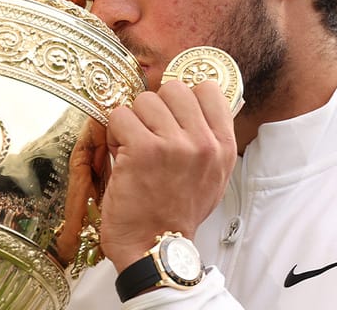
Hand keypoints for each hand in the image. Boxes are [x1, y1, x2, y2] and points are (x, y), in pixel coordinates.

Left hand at [99, 80, 237, 272]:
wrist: (155, 248)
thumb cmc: (177, 214)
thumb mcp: (211, 177)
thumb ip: (208, 139)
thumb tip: (195, 104)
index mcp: (223, 146)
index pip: (207, 89)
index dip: (183, 97)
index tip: (171, 114)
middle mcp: (203, 143)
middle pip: (173, 88)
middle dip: (154, 108)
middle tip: (148, 134)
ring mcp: (174, 144)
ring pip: (143, 100)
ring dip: (132, 122)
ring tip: (133, 149)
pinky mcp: (143, 149)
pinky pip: (120, 116)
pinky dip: (114, 134)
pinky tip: (121, 156)